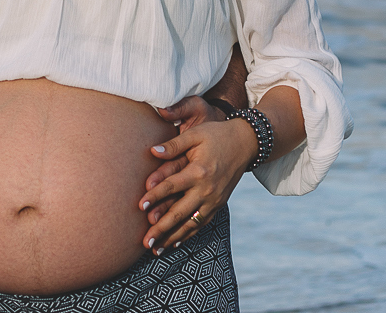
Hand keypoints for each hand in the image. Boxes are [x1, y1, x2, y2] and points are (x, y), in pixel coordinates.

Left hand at [138, 117, 257, 253]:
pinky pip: (201, 223)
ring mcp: (214, 200)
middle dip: (161, 228)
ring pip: (190, 224)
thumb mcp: (195, 135)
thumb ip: (174, 144)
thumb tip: (153, 151)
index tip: (139, 207)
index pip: (171, 187)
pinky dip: (188, 234)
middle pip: (179, 213)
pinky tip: (175, 242)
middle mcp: (207, 190)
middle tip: (145, 241)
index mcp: (199, 171)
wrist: (246, 143)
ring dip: (172, 237)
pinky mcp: (218, 204)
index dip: (154, 197)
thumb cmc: (216, 135)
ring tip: (156, 250)